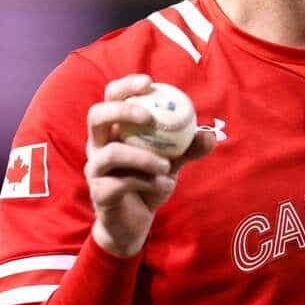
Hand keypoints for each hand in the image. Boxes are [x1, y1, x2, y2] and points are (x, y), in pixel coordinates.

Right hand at [85, 74, 215, 256]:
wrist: (137, 222)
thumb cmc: (150, 182)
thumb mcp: (172, 163)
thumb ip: (188, 148)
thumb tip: (210, 135)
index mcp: (113, 130)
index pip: (112, 98)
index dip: (126, 86)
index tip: (150, 82)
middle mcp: (98, 145)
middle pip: (96, 116)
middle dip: (121, 111)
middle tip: (148, 117)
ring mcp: (95, 169)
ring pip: (110, 154)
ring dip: (142, 157)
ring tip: (166, 166)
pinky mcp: (99, 192)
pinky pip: (119, 183)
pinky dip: (145, 182)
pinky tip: (164, 184)